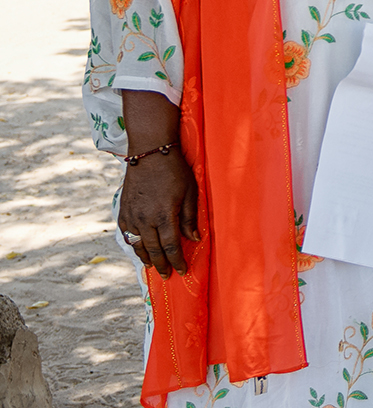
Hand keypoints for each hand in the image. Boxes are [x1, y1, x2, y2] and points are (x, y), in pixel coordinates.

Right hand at [118, 148, 198, 276]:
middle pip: (154, 249)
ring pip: (138, 244)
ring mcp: (132, 215)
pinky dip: (133, 244)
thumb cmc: (175, 171)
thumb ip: (190, 217)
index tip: (182, 270)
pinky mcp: (123, 210)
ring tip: (154, 266)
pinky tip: (140, 248)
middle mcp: (145, 219)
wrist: (149, 153)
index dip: (176, 260)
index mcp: (164, 215)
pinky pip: (127, 233)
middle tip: (168, 275)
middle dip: (162, 264)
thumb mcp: (190, 192)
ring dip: (146, 257)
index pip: (171, 246)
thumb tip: (193, 239)